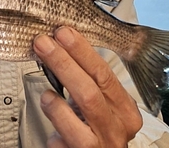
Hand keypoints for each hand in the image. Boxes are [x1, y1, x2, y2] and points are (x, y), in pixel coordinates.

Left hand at [34, 27, 141, 147]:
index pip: (104, 74)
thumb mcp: (98, 105)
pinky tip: (46, 102)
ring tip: (43, 76)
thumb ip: (86, 81)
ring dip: (59, 90)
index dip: (82, 51)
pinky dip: (55, 115)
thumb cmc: (94, 131)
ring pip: (83, 110)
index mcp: (124, 110)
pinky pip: (66, 136)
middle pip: (91, 90)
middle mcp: (116, 128)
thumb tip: (59, 44)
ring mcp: (100, 146)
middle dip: (65, 62)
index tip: (63, 32)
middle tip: (44, 43)